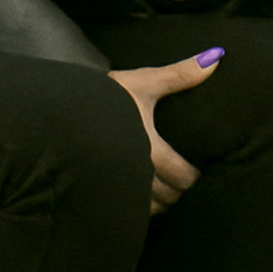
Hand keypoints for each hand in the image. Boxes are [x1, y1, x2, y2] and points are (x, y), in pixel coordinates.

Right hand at [110, 50, 221, 209]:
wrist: (57, 109)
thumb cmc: (104, 96)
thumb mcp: (141, 82)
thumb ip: (179, 75)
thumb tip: (216, 58)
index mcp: (148, 149)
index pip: (182, 177)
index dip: (194, 175)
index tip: (197, 168)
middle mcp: (135, 174)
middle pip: (169, 196)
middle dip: (178, 189)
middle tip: (181, 176)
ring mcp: (118, 188)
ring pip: (151, 209)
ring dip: (160, 201)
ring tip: (162, 187)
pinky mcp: (102, 195)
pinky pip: (130, 213)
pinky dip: (140, 208)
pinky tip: (140, 194)